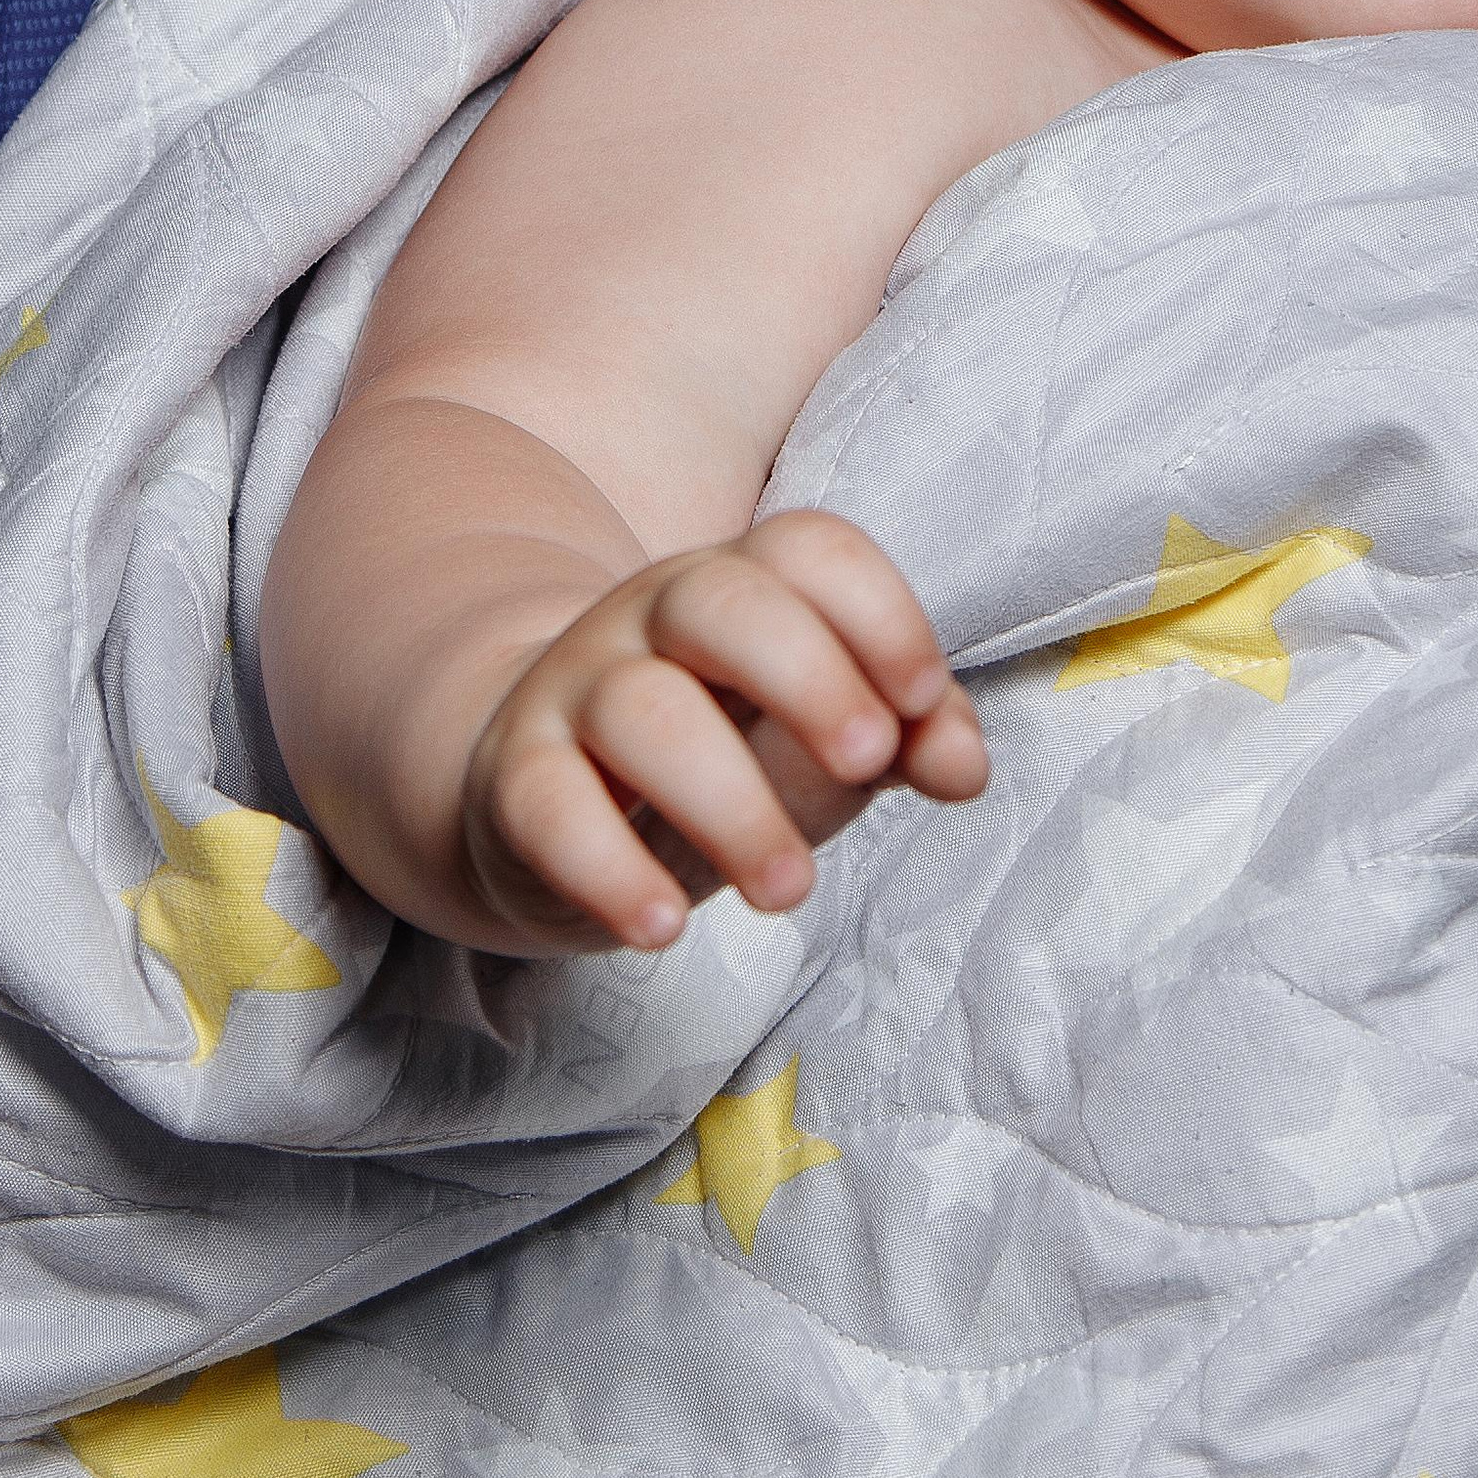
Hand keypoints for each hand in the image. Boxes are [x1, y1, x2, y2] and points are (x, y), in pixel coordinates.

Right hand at [460, 510, 986, 951]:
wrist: (538, 782)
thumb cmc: (717, 750)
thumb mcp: (817, 737)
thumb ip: (904, 735)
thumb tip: (961, 763)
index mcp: (743, 587)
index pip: (807, 550)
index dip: (879, 612)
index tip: (921, 700)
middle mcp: (652, 616)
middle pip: (721, 600)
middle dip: (807, 678)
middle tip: (863, 766)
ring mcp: (577, 689)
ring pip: (642, 710)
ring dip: (729, 803)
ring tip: (788, 891)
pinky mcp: (516, 779)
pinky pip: (549, 805)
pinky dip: (607, 870)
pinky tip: (663, 927)